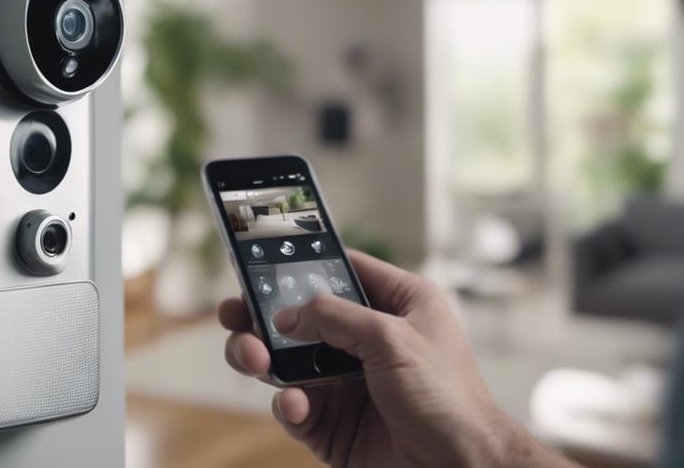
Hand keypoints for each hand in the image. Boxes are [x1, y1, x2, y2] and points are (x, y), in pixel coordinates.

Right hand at [219, 250, 576, 467]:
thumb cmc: (448, 398)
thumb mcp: (393, 340)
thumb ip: (335, 318)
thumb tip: (286, 315)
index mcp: (396, 305)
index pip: (343, 270)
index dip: (304, 264)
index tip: (261, 260)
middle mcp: (369, 340)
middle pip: (303, 318)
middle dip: (263, 317)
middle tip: (234, 315)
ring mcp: (349, 383)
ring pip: (288, 362)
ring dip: (262, 357)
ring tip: (253, 359)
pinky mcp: (336, 423)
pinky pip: (296, 406)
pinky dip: (287, 404)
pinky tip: (295, 405)